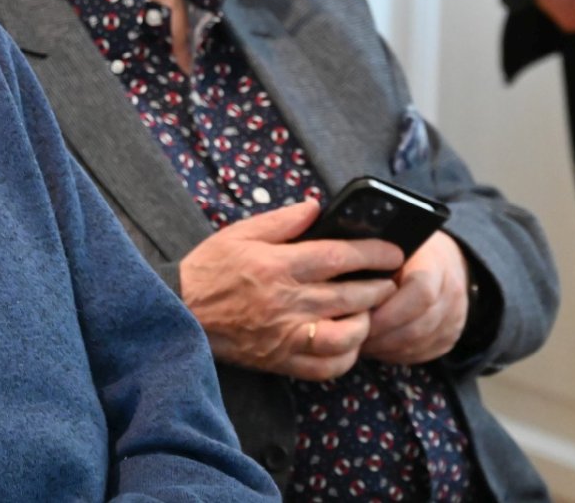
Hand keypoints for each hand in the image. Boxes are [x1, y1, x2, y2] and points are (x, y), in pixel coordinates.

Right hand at [179, 200, 402, 381]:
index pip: (340, 256)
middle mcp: (286, 301)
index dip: (373, 253)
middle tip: (389, 280)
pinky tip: (348, 342)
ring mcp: (285, 335)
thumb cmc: (209, 269)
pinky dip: (345, 357)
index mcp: (277, 265)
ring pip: (345, 335)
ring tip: (369, 310)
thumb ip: (282, 220)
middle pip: (351, 295)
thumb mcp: (240, 233)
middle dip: (379, 287)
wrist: (180, 311)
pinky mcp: (280, 360)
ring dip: (366, 322)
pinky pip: (326, 367)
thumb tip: (317, 207)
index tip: (394, 252)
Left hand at [362, 231, 469, 364]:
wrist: (439, 261)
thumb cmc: (402, 252)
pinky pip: (421, 354)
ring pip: (418, 344)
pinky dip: (395, 354)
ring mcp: (454, 319)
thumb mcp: (387, 245)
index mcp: (435, 265)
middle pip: (418, 326)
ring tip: (359, 342)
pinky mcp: (449, 338)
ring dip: (385, 348)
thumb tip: (342, 279)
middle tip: (352, 335)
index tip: (362, 315)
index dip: (389, 311)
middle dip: (381, 335)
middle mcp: (451, 294)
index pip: (421, 292)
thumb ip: (371, 260)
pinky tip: (377, 347)